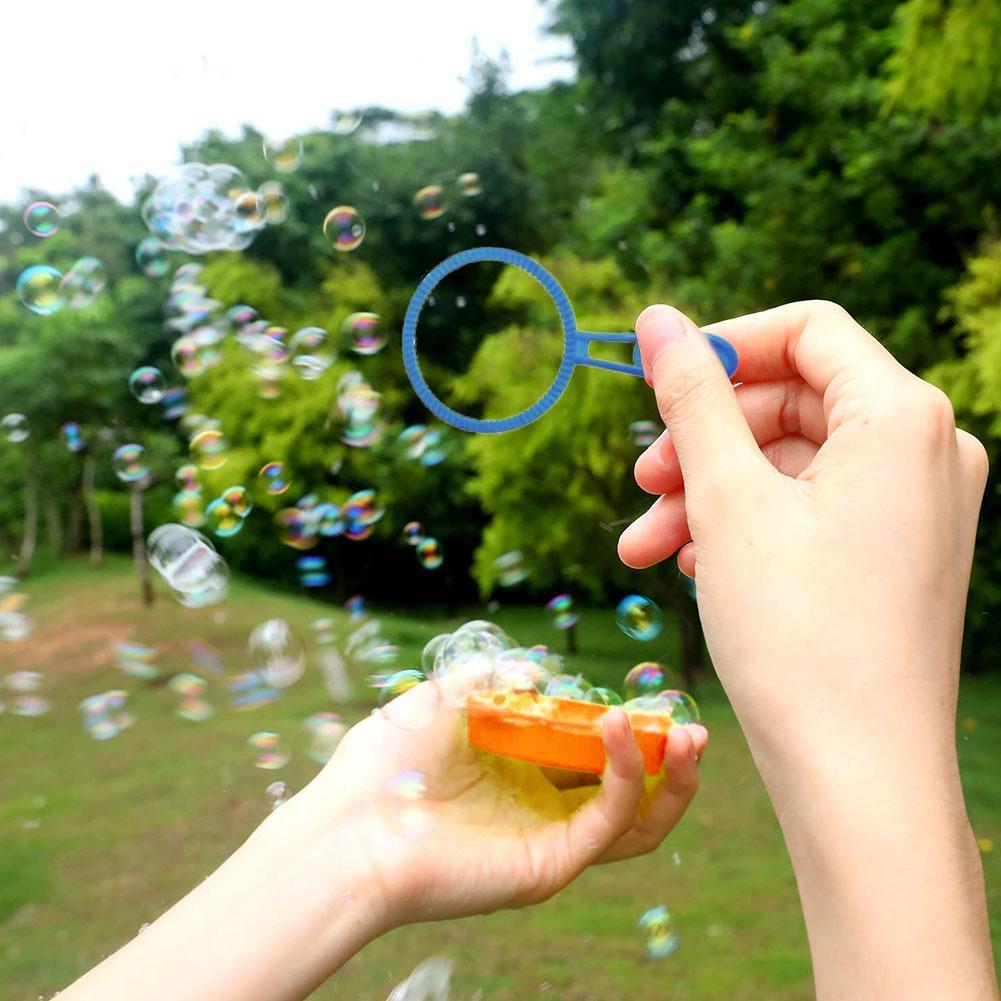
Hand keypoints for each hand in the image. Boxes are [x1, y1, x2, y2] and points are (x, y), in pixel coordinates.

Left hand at [302, 682, 706, 924]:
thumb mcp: (442, 698)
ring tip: (688, 736)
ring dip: (671, 778)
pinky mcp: (551, 863)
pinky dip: (628, 775)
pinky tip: (618, 728)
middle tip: (691, 726)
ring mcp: (550, 839)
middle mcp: (542, 809)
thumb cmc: (383, 763)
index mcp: (519, 772)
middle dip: (667, 759)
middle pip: (628, 792)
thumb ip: (491, 678)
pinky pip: (610, 820)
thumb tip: (539, 671)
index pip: (592, 755)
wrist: (349, 827)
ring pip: (638, 821)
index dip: (625, 729)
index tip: (645, 698)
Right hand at [617, 301, 995, 998]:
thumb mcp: (727, 499)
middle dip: (703, 439)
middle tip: (642, 485)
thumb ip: (692, 396)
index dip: (723, 348)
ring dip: (710, 494)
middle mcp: (927, 453)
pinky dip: (746, 527)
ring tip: (645, 548)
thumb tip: (656, 319)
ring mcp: (918, 508)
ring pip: (792, 465)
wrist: (859, 777)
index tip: (656, 385)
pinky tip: (695, 567)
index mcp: (903, 418)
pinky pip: (811, 511)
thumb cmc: (799, 635)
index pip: (807, 332)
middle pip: (793, 403)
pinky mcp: (897, 555)